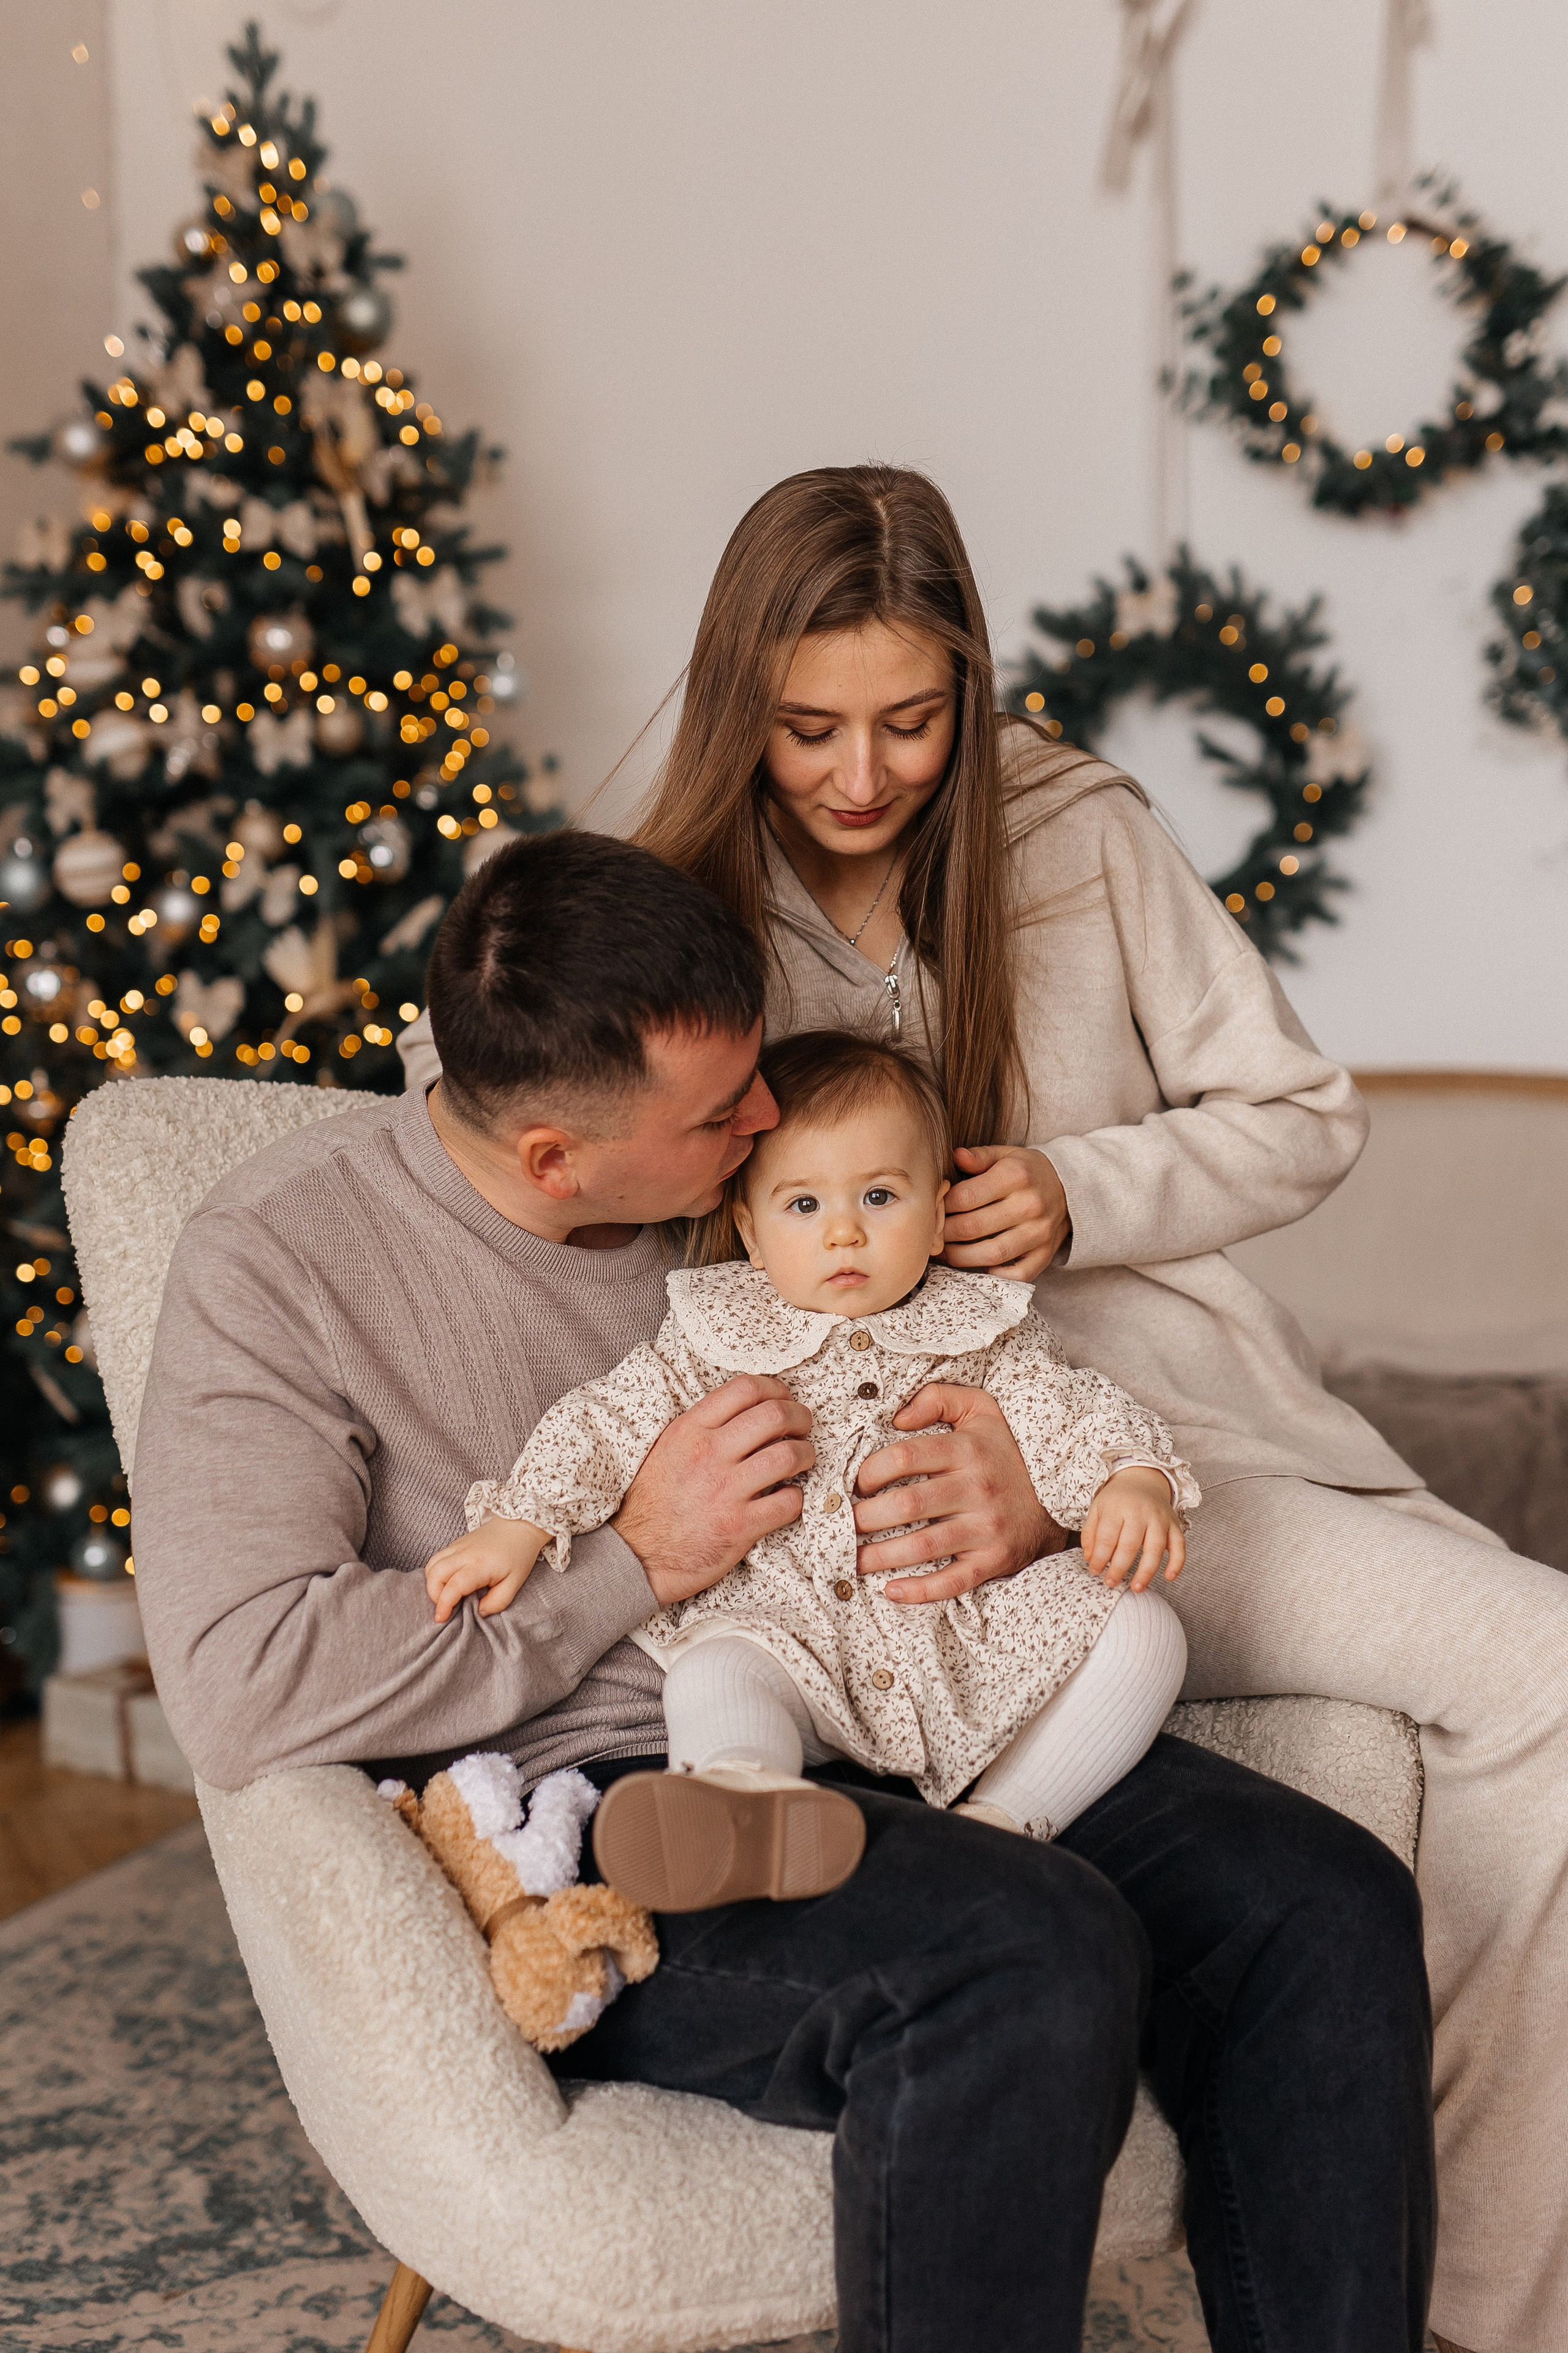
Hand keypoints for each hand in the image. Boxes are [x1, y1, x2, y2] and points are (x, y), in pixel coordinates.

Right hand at [425, 1518, 548, 1624]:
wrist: (520, 1525)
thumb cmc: (519, 1554)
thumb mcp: (515, 1583)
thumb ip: (497, 1602)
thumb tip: (479, 1611)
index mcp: (480, 1565)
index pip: (453, 1586)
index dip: (444, 1604)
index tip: (441, 1618)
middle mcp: (464, 1554)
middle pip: (434, 1573)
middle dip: (433, 1595)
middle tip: (445, 1606)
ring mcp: (457, 1546)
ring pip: (432, 1564)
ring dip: (432, 1583)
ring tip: (445, 1595)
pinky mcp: (456, 1543)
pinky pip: (437, 1558)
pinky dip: (435, 1573)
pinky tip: (447, 1582)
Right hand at [613, 1374, 814, 1607]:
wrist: (634, 1554)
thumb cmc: (652, 1502)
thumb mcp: (668, 1449)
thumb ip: (703, 1427)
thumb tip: (745, 1411)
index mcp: (690, 1430)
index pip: (745, 1388)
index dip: (775, 1388)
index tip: (784, 1398)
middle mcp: (709, 1454)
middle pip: (775, 1415)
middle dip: (800, 1417)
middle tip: (803, 1427)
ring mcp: (726, 1490)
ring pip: (789, 1456)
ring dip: (806, 1455)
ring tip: (803, 1460)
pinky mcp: (739, 1526)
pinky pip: (788, 1503)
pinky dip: (796, 1498)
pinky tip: (787, 1498)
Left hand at [853, 1382, 1066, 1603]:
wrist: (1058, 1494)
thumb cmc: (1006, 1451)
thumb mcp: (981, 1410)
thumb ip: (938, 1398)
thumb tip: (896, 1416)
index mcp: (968, 1450)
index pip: (905, 1457)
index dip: (869, 1471)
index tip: (854, 1483)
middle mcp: (978, 1488)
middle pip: (906, 1505)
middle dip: (864, 1518)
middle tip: (841, 1524)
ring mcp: (987, 1528)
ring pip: (923, 1546)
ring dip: (878, 1557)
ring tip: (850, 1559)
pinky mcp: (994, 1560)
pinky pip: (953, 1581)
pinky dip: (920, 1591)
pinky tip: (890, 1591)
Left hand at [941, 1145, 1068, 1282]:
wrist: (1072, 1187)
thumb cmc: (1028, 1171)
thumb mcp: (1006, 1154)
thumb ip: (980, 1156)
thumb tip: (956, 1156)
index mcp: (1015, 1176)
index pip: (966, 1197)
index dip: (942, 1207)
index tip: (934, 1210)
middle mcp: (1029, 1205)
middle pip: (973, 1227)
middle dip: (945, 1234)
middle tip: (933, 1235)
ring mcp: (1039, 1232)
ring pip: (992, 1254)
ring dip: (961, 1257)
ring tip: (946, 1252)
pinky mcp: (1046, 1253)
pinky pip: (1019, 1274)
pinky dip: (997, 1275)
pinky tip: (980, 1267)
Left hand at [1080, 1468, 1185, 1590]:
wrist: (1142, 1478)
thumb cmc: (1117, 1499)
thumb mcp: (1097, 1508)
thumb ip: (1090, 1533)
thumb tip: (1090, 1559)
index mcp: (1117, 1507)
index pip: (1107, 1537)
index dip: (1100, 1558)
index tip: (1095, 1571)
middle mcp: (1140, 1512)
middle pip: (1130, 1544)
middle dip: (1119, 1567)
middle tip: (1111, 1583)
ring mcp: (1159, 1519)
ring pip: (1155, 1547)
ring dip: (1147, 1571)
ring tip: (1137, 1587)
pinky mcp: (1175, 1525)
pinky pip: (1180, 1545)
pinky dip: (1177, 1562)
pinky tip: (1169, 1577)